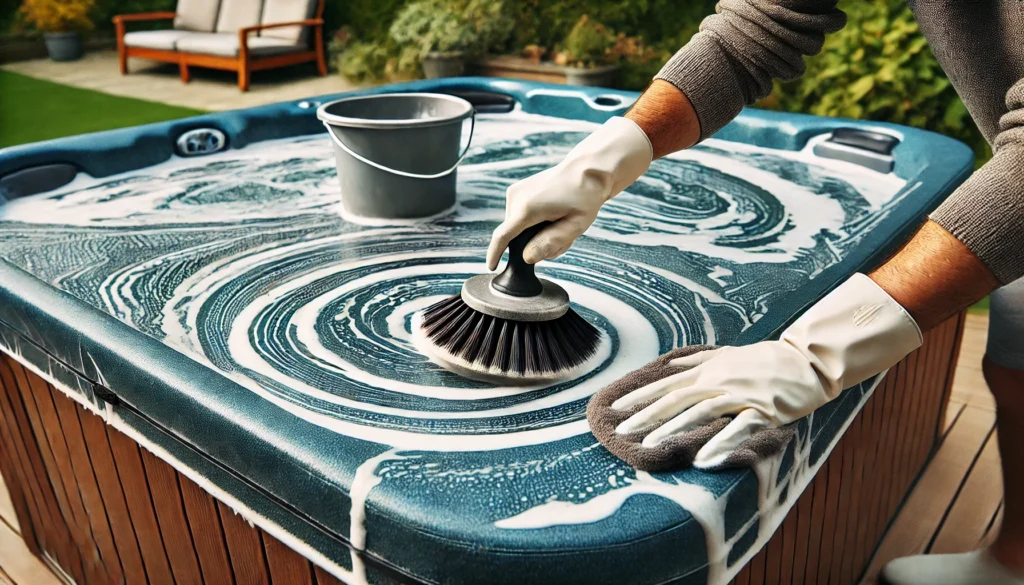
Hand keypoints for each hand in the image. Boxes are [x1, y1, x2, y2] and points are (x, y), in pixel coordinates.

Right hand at [486, 117, 652, 270]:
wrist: (586, 170)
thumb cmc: (584, 196)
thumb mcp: (575, 225)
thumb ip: (550, 243)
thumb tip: (527, 258)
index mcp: (528, 208)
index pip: (503, 236)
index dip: (495, 254)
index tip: (491, 267)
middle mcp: (516, 198)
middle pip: (516, 236)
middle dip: (535, 245)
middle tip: (563, 240)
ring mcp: (515, 192)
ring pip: (518, 228)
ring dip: (537, 234)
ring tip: (560, 225)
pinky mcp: (518, 191)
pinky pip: (520, 217)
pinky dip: (535, 223)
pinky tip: (553, 216)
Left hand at [603, 273, 922, 468]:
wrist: (808, 359)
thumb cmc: (765, 359)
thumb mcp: (728, 354)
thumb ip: (699, 360)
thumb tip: (672, 362)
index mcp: (708, 370)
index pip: (668, 384)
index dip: (641, 395)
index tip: (617, 408)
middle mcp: (718, 381)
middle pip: (675, 399)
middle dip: (646, 416)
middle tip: (621, 432)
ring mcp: (739, 394)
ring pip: (699, 412)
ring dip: (673, 429)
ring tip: (649, 445)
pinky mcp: (762, 410)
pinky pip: (736, 429)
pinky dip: (719, 444)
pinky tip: (701, 461)